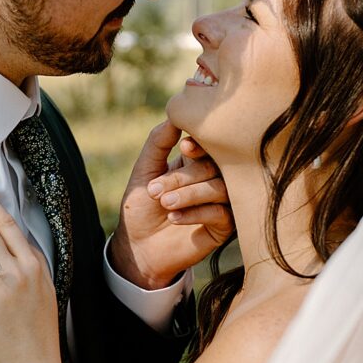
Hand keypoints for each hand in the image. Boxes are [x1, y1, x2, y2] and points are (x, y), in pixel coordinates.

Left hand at [109, 121, 233, 288]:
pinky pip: (222, 214)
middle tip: (155, 191)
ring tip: (164, 203)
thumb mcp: (144, 171)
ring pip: (220, 189)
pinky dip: (196, 213)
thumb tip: (175, 115)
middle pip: (213, 167)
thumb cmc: (140, 208)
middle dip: (183, 178)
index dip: (201, 145)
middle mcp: (213, 179)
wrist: (138, 248)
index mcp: (196, 163)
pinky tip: (173, 218)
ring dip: (190, 194)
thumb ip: (158, 142)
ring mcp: (222, 203)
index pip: (209, 145)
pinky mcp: (225, 227)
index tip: (185, 148)